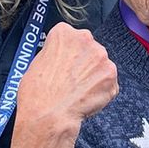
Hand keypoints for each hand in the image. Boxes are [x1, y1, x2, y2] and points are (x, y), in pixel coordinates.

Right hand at [16, 23, 117, 137]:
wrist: (48, 114)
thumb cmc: (37, 92)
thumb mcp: (37, 61)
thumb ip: (54, 53)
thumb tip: (60, 57)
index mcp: (63, 33)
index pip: (70, 36)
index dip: (68, 53)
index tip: (65, 62)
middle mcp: (84, 39)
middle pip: (88, 48)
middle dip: (83, 62)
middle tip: (72, 79)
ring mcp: (100, 56)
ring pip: (100, 64)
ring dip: (93, 76)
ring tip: (79, 91)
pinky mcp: (111, 75)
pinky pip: (109, 81)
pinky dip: (101, 90)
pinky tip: (87, 98)